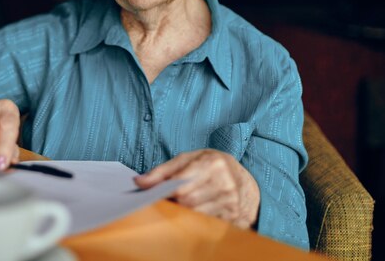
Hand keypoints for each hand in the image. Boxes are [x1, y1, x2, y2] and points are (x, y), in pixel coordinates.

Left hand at [134, 149, 259, 228]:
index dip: (163, 191)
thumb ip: (163, 171)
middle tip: (167, 199)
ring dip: (183, 212)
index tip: (152, 193)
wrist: (246, 182)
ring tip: (181, 204)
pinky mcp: (232, 218)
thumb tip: (138, 182)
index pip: (180, 184)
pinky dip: (196, 220)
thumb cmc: (212, 166)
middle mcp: (224, 183)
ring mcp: (230, 203)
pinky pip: (205, 224)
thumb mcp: (189, 159)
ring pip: (194, 215)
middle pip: (186, 201)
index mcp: (212, 164)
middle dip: (173, 202)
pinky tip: (196, 212)